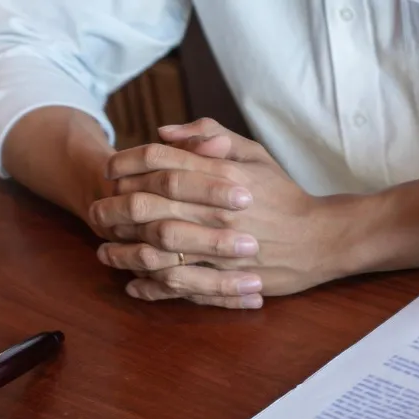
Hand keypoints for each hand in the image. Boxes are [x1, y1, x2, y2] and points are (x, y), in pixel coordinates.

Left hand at [89, 119, 356, 308]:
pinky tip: (133, 284)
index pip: (159, 162)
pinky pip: (178, 284)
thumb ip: (210, 135)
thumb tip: (165, 131)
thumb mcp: (254, 154)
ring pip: (154, 249)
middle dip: (111, 208)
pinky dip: (150, 287)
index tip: (110, 171)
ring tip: (105, 251)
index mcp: (223, 175)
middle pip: (145, 205)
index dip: (126, 163)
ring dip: (122, 251)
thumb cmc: (286, 196)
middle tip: (95, 211)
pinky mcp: (227, 280)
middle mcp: (217, 210)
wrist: (323, 239)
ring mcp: (220, 248)